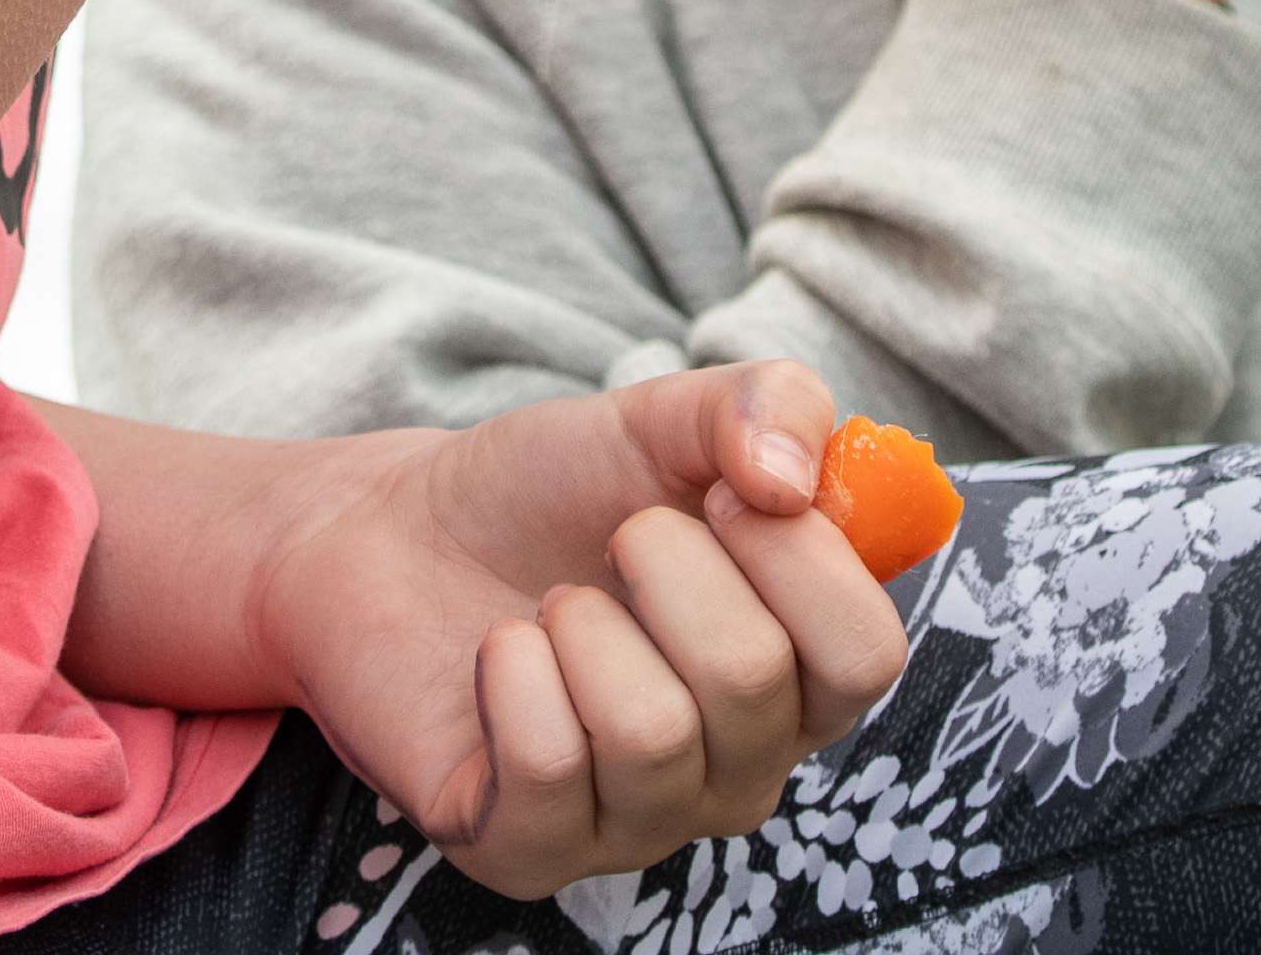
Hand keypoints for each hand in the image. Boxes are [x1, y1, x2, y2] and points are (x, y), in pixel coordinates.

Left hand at [240, 367, 907, 902]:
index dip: (796, 554)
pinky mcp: (533, 854)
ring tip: (552, 606)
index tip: (722, 492)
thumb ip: (763, 406)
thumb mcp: (662, 419)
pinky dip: (509, 673)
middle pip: (753, 679)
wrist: (393, 533)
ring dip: (579, 624)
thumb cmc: (548, 494)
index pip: (867, 653)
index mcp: (799, 673)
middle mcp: (740, 767)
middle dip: (662, 565)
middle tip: (613, 542)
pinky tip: (501, 656)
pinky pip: (549, 767)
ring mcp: (641, 824)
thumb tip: (791, 482)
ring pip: (651, 734)